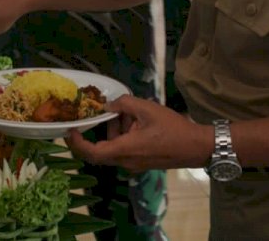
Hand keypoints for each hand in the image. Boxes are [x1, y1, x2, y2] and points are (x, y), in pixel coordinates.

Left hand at [66, 96, 212, 171]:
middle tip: (102, 111)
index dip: (77, 144)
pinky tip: (137, 120)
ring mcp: (133, 164)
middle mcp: (125, 161)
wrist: (196, 147)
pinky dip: (125, 134)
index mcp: (125, 150)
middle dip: (100, 129)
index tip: (71, 130)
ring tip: (129, 111)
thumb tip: (108, 104)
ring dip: (115, 129)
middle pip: (101, 148)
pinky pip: (124, 149)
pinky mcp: (140, 163)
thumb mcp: (147, 109)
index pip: (92, 153)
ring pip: (113, 146)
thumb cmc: (173, 128)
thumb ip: (125, 104)